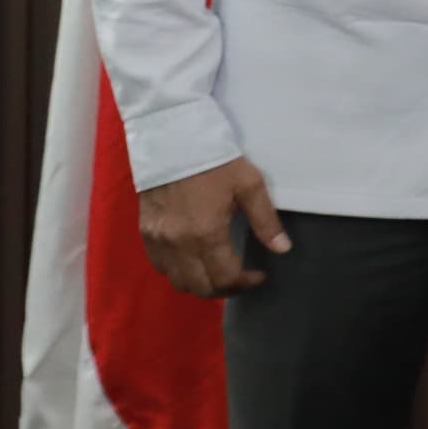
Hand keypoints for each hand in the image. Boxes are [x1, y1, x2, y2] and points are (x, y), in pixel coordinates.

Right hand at [138, 156, 287, 297]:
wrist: (171, 138)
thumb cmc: (215, 160)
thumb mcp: (249, 185)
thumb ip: (266, 220)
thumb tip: (283, 249)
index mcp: (205, 234)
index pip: (224, 278)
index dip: (246, 284)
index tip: (260, 275)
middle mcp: (177, 244)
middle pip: (199, 288)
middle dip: (224, 289)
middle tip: (241, 278)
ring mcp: (157, 240)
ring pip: (177, 281)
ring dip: (200, 284)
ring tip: (219, 272)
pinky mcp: (144, 232)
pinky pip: (160, 266)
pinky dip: (178, 271)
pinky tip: (193, 259)